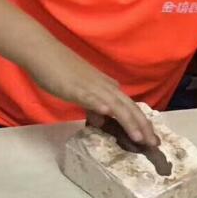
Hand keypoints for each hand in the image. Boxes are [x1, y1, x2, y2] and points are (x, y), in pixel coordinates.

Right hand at [27, 47, 156, 145]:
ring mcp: (93, 87)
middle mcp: (107, 87)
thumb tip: (100, 121)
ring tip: (138, 138)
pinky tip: (107, 113)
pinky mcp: (76, 87)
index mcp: (110, 88)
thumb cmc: (61, 72)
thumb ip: (93, 106)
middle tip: (153, 145)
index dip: (143, 123)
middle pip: (130, 108)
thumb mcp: (82, 93)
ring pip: (116, 106)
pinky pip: (90, 97)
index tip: (151, 139)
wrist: (43, 52)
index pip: (131, 108)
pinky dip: (99, 105)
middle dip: (143, 127)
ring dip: (129, 122)